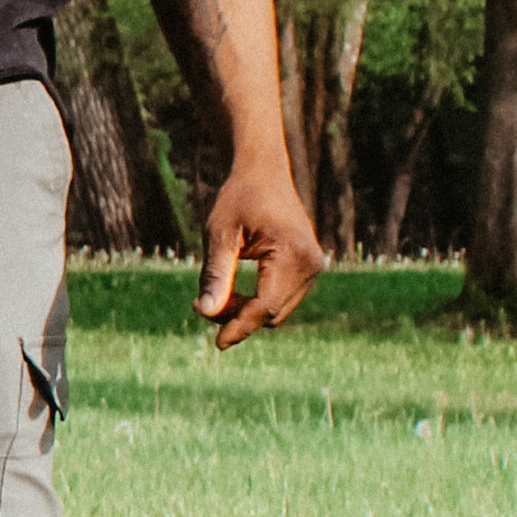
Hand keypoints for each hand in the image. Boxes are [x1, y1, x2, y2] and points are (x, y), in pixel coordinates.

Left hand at [196, 158, 320, 347]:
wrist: (264, 172)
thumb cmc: (238, 199)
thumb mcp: (219, 235)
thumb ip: (215, 275)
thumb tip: (205, 313)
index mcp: (291, 253)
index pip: (265, 306)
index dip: (239, 327)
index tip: (216, 343)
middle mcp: (311, 263)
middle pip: (272, 313)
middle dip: (238, 317)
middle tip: (202, 302)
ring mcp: (314, 267)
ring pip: (277, 311)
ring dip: (247, 311)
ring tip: (218, 291)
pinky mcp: (309, 269)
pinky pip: (282, 300)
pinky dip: (258, 302)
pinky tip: (235, 290)